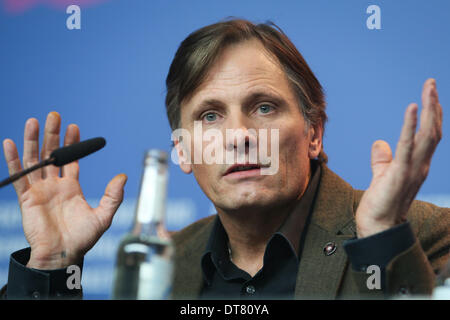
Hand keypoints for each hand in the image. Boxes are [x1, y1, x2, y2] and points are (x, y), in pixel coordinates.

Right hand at [2, 112, 126, 268]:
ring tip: (34, 121)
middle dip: (52, 135)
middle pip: (52, 155)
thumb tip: (123, 176)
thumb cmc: (83, 239)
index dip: (72, 143)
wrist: (63, 255)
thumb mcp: (103, 216)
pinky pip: (18, 177)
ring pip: (35, 161)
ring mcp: (39, 191)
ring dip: (33, 141)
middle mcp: (55, 186)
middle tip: (54, 115)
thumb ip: (113, 196)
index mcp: (71, 187)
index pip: (71, 160)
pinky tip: (10, 143)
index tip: (73, 126)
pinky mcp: (26, 199)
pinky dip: (13, 161)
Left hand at [355, 79, 442, 237]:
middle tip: (431, 83)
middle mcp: (420, 165)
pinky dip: (411, 126)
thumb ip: (382, 159)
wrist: (377, 225)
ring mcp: (413, 169)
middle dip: (433, 105)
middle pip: (433, 130)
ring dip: (429, 110)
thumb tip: (379, 142)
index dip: (431, 115)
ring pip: (428, 135)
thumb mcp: (382, 174)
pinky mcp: (400, 173)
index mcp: (417, 164)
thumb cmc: (380, 201)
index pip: (429, 135)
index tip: (429, 95)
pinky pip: (408, 145)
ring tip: (428, 89)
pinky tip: (412, 108)